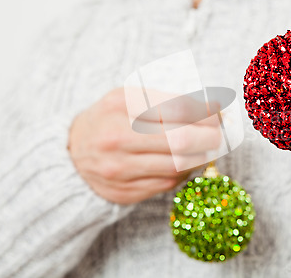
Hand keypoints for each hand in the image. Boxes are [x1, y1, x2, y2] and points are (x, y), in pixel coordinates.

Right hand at [68, 88, 221, 204]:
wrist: (71, 155)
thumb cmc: (108, 120)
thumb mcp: (126, 98)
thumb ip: (163, 99)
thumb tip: (209, 108)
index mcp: (121, 105)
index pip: (178, 107)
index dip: (206, 111)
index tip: (219, 111)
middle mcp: (118, 136)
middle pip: (181, 139)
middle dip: (210, 136)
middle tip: (219, 133)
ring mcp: (120, 168)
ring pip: (178, 164)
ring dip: (202, 156)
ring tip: (209, 148)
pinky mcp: (125, 191)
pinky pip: (168, 182)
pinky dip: (185, 171)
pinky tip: (188, 161)